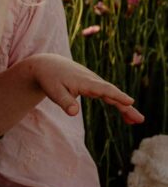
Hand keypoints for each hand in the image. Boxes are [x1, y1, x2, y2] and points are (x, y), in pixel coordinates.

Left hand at [29, 54, 143, 124]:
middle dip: (126, 106)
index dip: (117, 96)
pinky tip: (125, 115)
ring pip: (112, 95)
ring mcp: (94, 82)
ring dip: (125, 107)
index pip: (104, 89)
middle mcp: (93, 80)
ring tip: (135, 121)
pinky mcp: (93, 85)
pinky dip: (117, 103)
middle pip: (113, 94)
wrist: (48, 65)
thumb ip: (65, 102)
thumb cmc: (50, 78)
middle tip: (140, 119)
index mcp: (85, 81)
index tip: (130, 102)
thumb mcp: (53, 92)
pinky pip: (108, 95)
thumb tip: (74, 113)